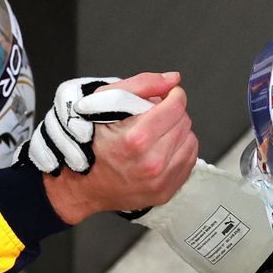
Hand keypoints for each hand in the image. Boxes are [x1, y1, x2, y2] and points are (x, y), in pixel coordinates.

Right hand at [42, 73, 197, 224]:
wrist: (82, 184)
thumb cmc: (88, 142)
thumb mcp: (103, 102)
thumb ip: (141, 84)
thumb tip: (173, 79)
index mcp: (136, 139)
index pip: (176, 107)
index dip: (174, 95)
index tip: (168, 94)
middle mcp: (151, 163)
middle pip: (184, 122)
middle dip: (172, 113)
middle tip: (153, 117)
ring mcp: (160, 181)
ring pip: (190, 141)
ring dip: (176, 132)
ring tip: (156, 134)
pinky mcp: (166, 192)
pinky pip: (188, 161)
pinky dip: (178, 151)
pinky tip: (160, 150)